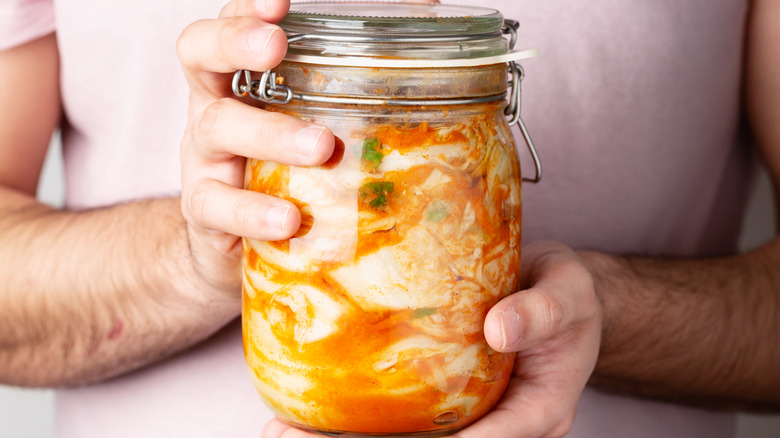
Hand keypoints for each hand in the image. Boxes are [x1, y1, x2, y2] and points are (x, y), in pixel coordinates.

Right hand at [176, 0, 334, 316]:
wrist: (237, 249)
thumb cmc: (287, 172)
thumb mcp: (314, 125)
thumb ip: (357, 80)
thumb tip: (426, 17)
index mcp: (242, 76)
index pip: (231, 25)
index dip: (246, 10)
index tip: (281, 2)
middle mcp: (215, 104)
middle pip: (200, 55)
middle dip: (236, 42)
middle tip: (276, 46)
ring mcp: (205, 157)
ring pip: (220, 127)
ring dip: (272, 133)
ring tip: (321, 146)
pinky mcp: (205, 211)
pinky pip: (217, 205)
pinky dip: (253, 211)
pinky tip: (289, 218)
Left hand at [262, 241, 600, 437]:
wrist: (557, 295)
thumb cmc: (567, 292)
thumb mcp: (568, 290)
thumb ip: (542, 311)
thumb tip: (499, 330)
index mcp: (541, 410)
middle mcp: (504, 426)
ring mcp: (475, 420)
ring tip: (282, 433)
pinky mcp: (450, 402)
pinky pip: (407, 421)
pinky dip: (359, 422)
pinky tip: (311, 407)